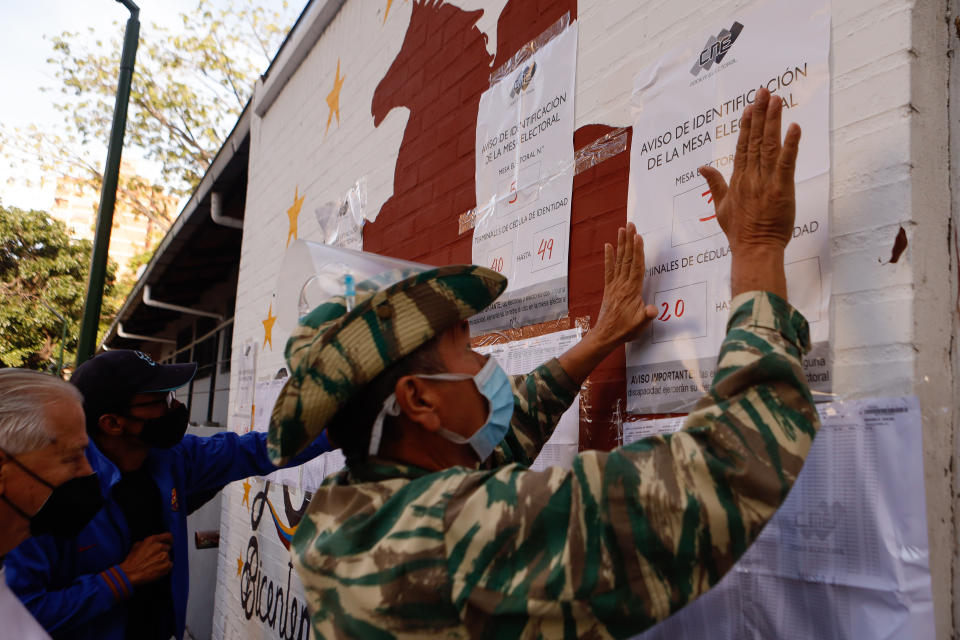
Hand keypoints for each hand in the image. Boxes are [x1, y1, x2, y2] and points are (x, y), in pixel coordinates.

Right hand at [118, 532, 172, 586]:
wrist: (129, 574)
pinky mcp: (166, 565)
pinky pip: (170, 565)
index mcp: (152, 540)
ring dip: (163, 560)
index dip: (169, 540)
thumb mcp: (136, 546)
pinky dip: (165, 568)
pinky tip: (156, 570)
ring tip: (153, 565)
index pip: (168, 536)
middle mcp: (159, 546)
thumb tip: (155, 543)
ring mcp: (164, 555)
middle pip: (168, 547)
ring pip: (168, 557)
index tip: (170, 543)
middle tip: (154, 559)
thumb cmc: (131, 561)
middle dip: (162, 552)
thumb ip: (148, 543)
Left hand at [593, 222, 656, 345]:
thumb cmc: (625, 330)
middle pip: (627, 259)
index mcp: (632, 291)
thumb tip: (653, 309)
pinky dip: (608, 257)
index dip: (638, 251)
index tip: (638, 237)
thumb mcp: (639, 325)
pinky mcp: (609, 288)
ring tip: (621, 229)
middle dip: (629, 241)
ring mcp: (614, 285)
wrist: (606, 335)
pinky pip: (609, 269)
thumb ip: (646, 316)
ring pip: (619, 261)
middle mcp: (622, 284)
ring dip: (621, 244)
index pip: (636, 267)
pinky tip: (608, 246)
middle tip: (630, 225)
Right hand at [698, 87, 800, 253]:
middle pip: (755, 140)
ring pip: (769, 146)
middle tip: (764, 92)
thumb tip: (702, 167)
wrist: (753, 250)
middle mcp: (750, 176)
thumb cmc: (739, 232)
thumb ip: (715, 184)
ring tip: (776, 100)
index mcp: (737, 180)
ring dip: (773, 122)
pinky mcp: (781, 189)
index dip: (746, 125)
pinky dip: (791, 145)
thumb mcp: (721, 207)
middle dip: (760, 114)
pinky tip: (795, 127)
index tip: (750, 107)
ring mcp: (765, 182)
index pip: (742, 146)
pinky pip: (787, 163)